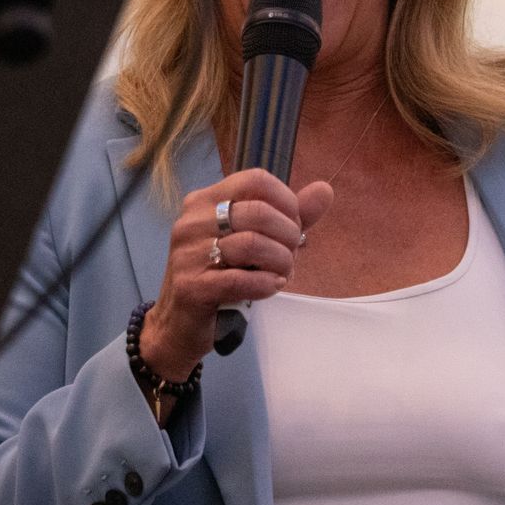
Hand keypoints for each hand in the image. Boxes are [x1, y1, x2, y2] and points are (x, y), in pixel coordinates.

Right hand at [143, 169, 332, 380]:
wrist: (179, 324)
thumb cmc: (220, 277)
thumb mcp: (255, 241)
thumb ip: (290, 215)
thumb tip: (325, 190)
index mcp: (205, 200)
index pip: (256, 179)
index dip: (286, 202)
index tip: (293, 226)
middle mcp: (192, 220)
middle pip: (258, 212)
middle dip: (288, 236)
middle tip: (291, 256)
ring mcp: (187, 253)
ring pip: (252, 244)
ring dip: (280, 261)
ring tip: (283, 273)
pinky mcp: (190, 286)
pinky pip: (240, 279)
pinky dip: (265, 284)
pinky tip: (272, 287)